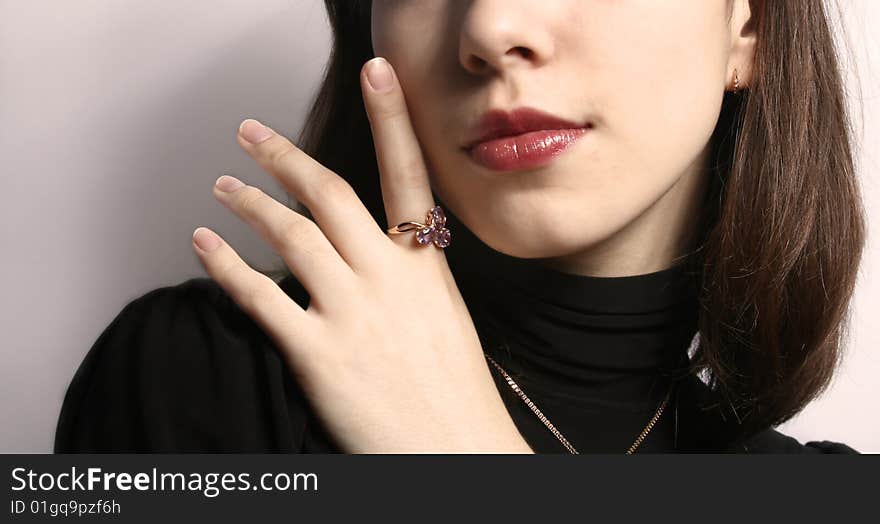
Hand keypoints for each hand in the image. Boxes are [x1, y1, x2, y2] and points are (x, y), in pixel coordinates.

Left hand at [191, 57, 532, 452]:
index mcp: (426, 266)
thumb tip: (367, 252)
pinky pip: (261, 298)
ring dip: (249, 203)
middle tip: (250, 133)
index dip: (392, 117)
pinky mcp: (319, 354)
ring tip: (222, 186)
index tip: (377, 71)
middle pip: (331, 194)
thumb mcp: (443, 317)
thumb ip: (406, 277)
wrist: (456, 453)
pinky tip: (204, 246)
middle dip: (284, 156)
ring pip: (292, 235)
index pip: (408, 175)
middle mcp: (390, 278)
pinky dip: (226, 267)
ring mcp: (354, 313)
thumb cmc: (452, 391)